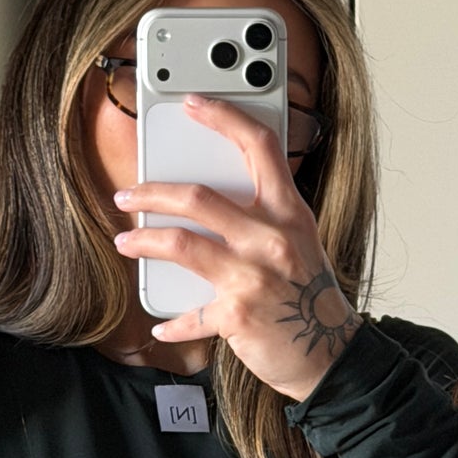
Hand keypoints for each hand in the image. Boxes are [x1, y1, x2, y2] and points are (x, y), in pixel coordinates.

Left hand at [111, 93, 361, 400]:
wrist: (331, 353)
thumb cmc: (309, 295)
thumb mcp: (299, 241)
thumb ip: (264, 215)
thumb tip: (209, 200)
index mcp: (289, 212)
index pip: (259, 147)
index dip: (224, 117)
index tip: (193, 104)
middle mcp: (271, 238)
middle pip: (198, 198)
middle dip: (152, 192)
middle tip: (128, 195)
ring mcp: (253, 276)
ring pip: (180, 243)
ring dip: (143, 241)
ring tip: (126, 241)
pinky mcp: (236, 314)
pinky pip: (190, 313)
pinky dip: (172, 321)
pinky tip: (161, 323)